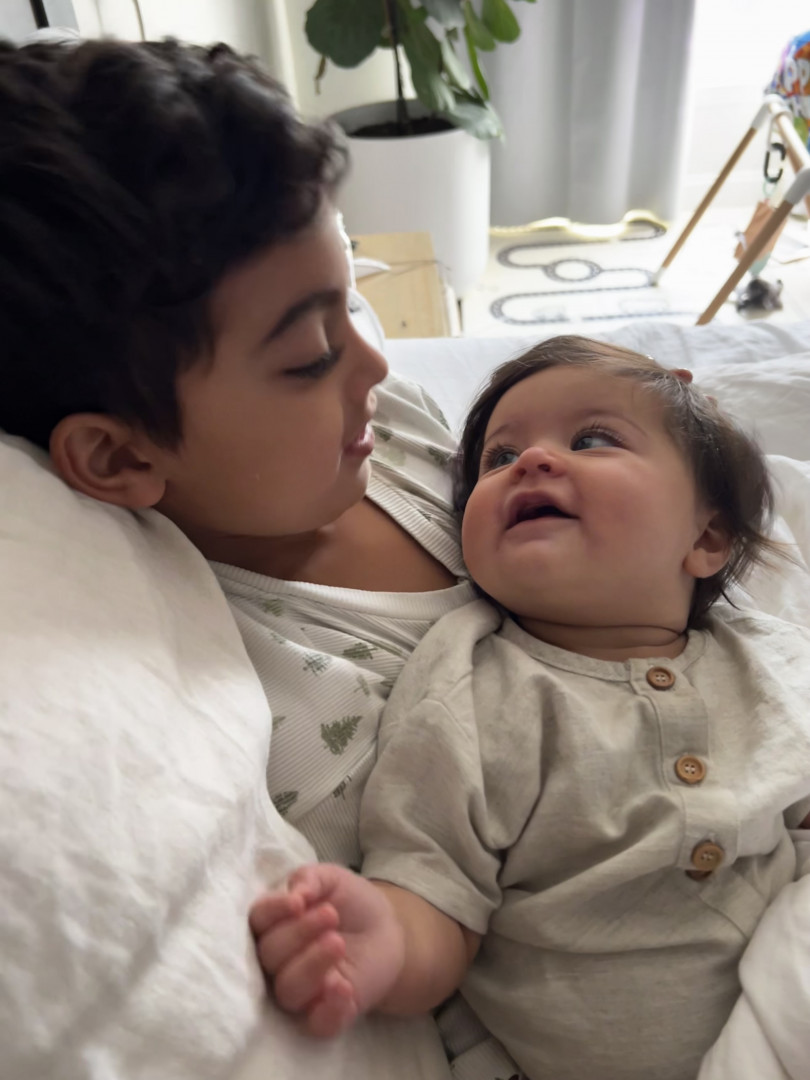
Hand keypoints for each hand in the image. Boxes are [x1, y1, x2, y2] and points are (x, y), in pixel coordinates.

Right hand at [250, 863, 405, 1037]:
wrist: (386, 929)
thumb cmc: (350, 902)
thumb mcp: (332, 879)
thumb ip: (309, 879)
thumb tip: (294, 893)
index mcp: (274, 925)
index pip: (257, 921)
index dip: (273, 912)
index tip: (298, 902)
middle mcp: (279, 962)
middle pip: (269, 955)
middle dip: (299, 933)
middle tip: (330, 915)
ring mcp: (302, 991)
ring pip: (287, 990)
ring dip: (311, 965)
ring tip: (338, 942)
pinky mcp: (326, 1015)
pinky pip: (317, 1024)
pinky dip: (328, 1009)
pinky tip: (344, 987)